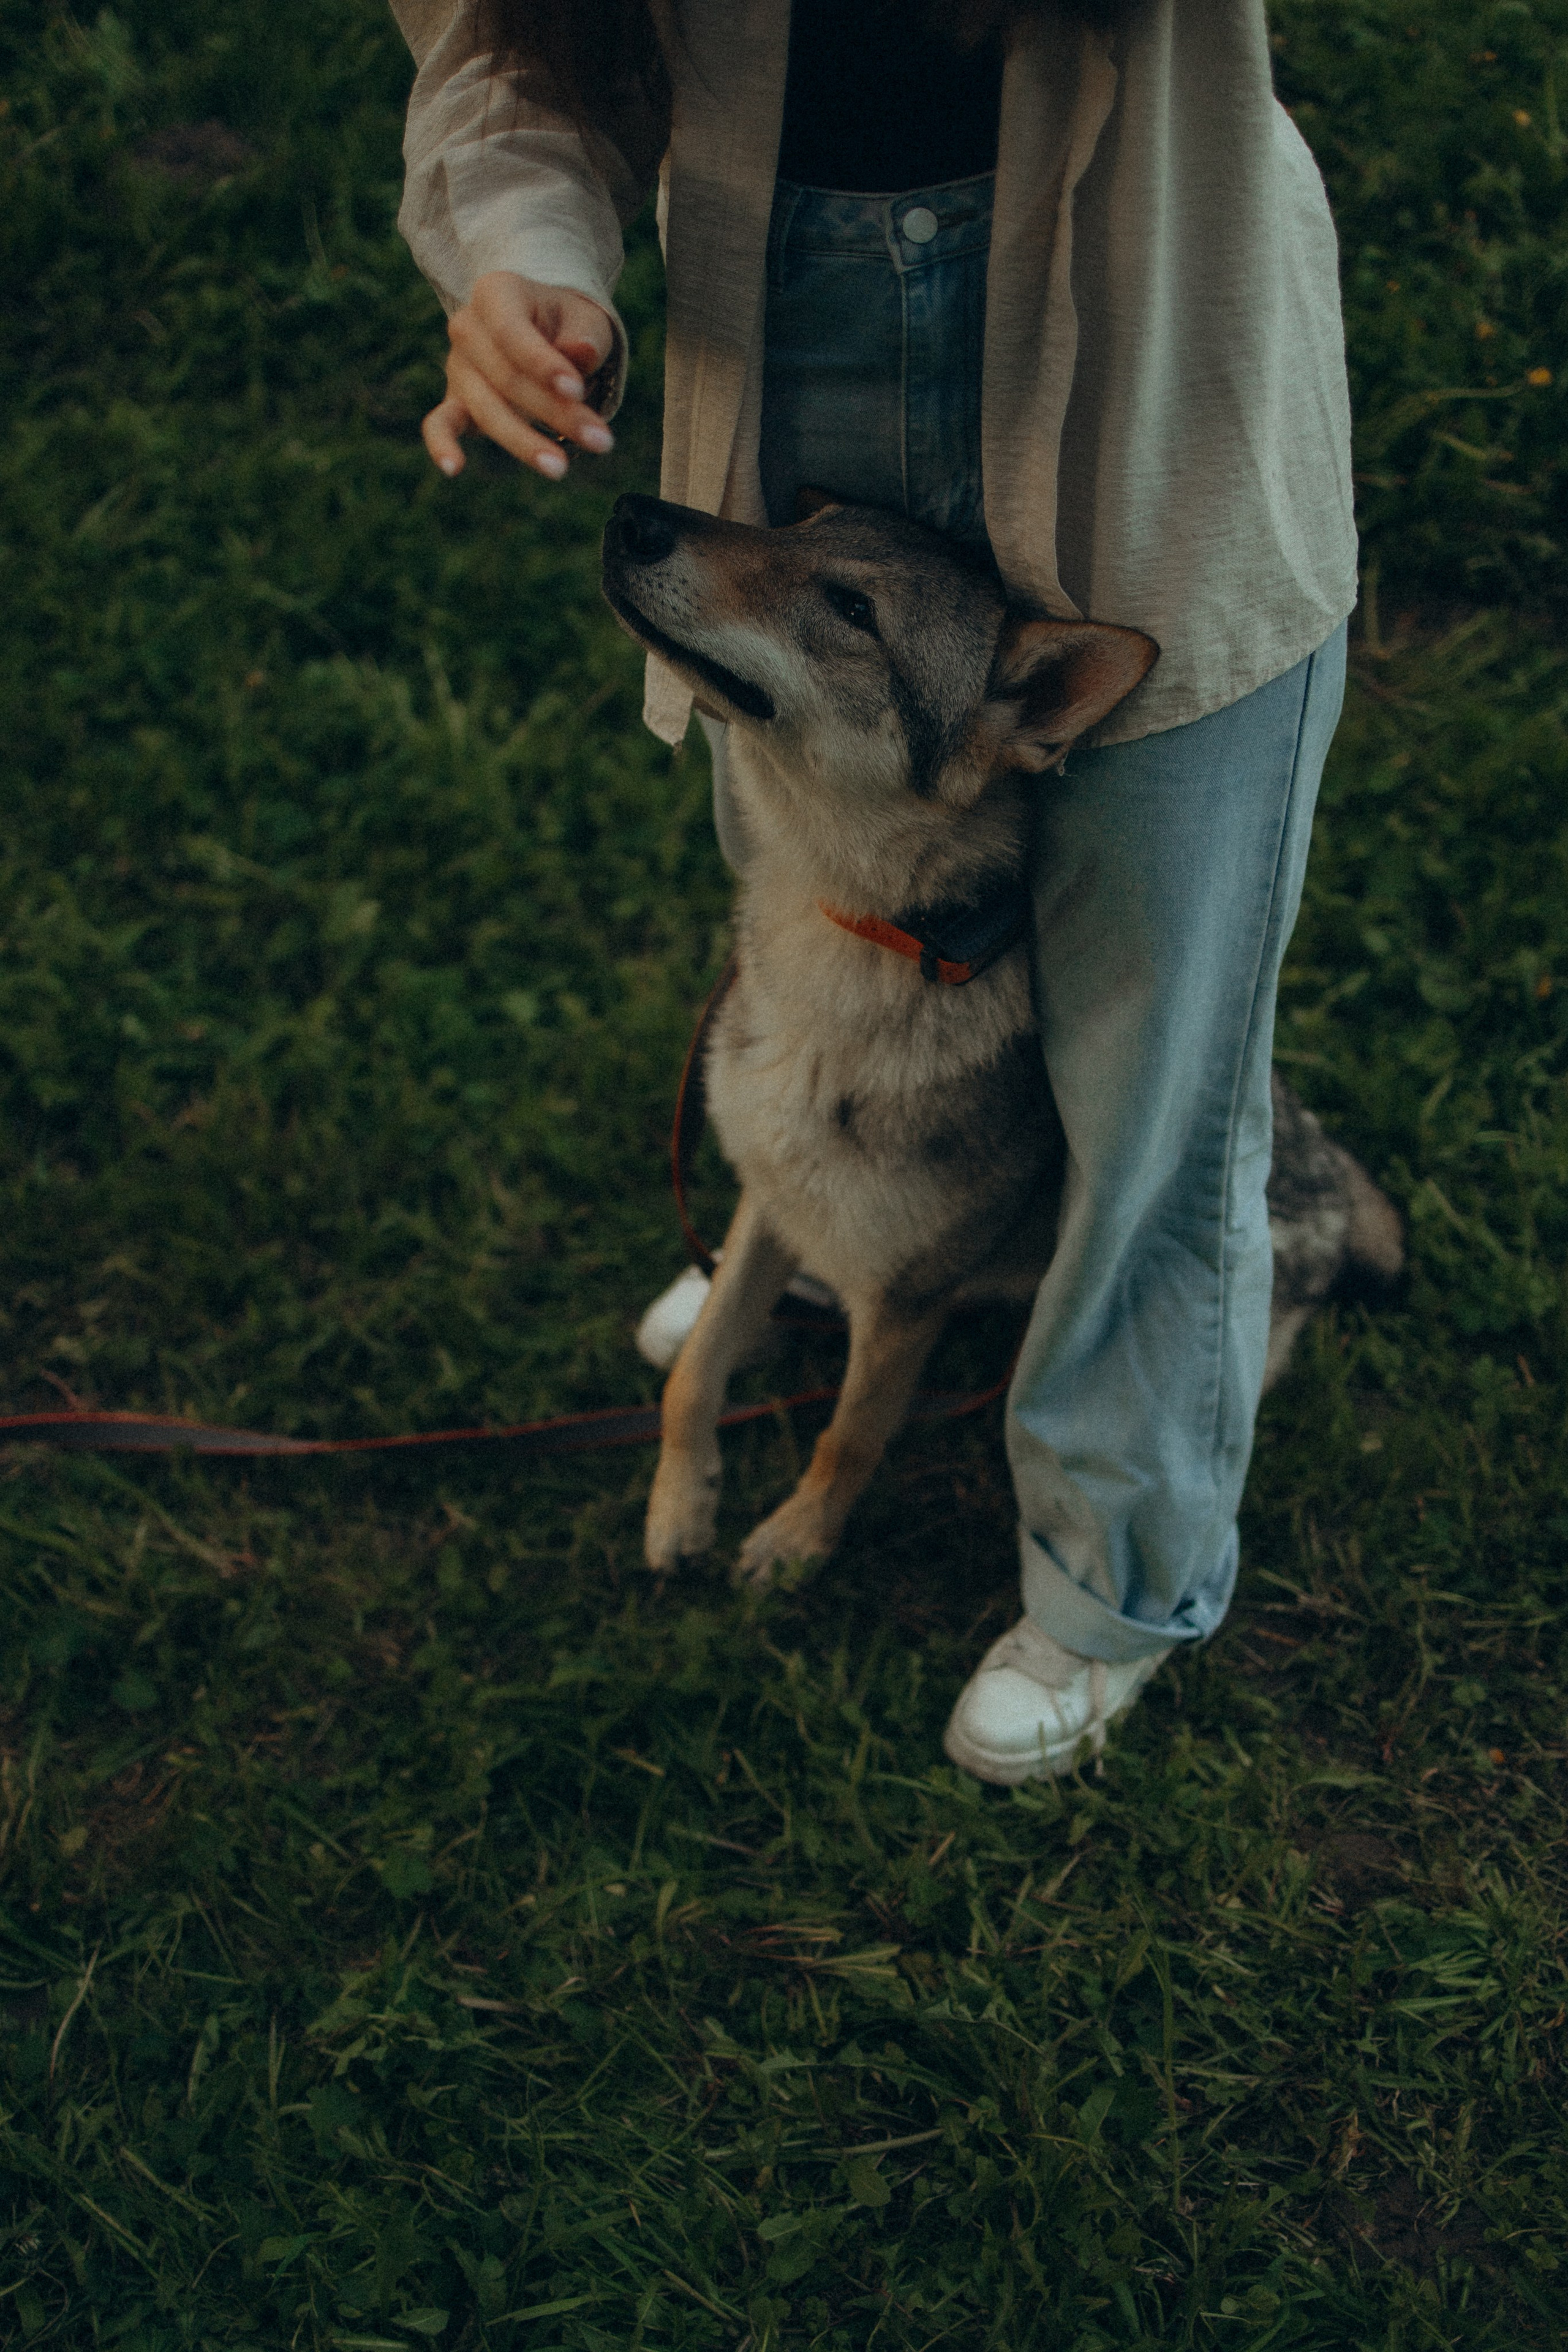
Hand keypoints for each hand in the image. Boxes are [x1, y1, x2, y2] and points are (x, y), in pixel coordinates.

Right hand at [422, 271, 616, 480]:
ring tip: (560, 468)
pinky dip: (442, 445)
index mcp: (495, 294)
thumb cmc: (568, 324)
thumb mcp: (586, 319)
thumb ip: (585, 335)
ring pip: (486, 410)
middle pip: (506, 378)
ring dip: (525, 443)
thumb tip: (579, 353)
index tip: (577, 391)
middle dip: (555, 413)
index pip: (511, 332)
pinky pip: (440, 424)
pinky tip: (454, 468)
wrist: (544, 331)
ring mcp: (458, 367)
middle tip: (601, 441)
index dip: (542, 364)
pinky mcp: (456, 402)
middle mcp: (467, 327)